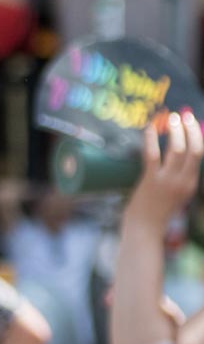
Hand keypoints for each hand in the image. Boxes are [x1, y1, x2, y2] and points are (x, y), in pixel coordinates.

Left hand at [126, 110, 202, 234]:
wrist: (144, 228)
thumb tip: (175, 154)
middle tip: (184, 114)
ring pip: (175, 150)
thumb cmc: (157, 210)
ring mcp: (167, 181)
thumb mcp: (176, 194)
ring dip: (175, 131)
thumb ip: (179, 177)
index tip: (194, 123)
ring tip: (171, 117)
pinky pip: (152, 155)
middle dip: (191, 129)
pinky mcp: (150, 181)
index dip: (198, 137)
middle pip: (193, 149)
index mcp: (191, 184)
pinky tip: (149, 127)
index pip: (199, 155)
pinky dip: (151, 139)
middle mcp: (183, 181)